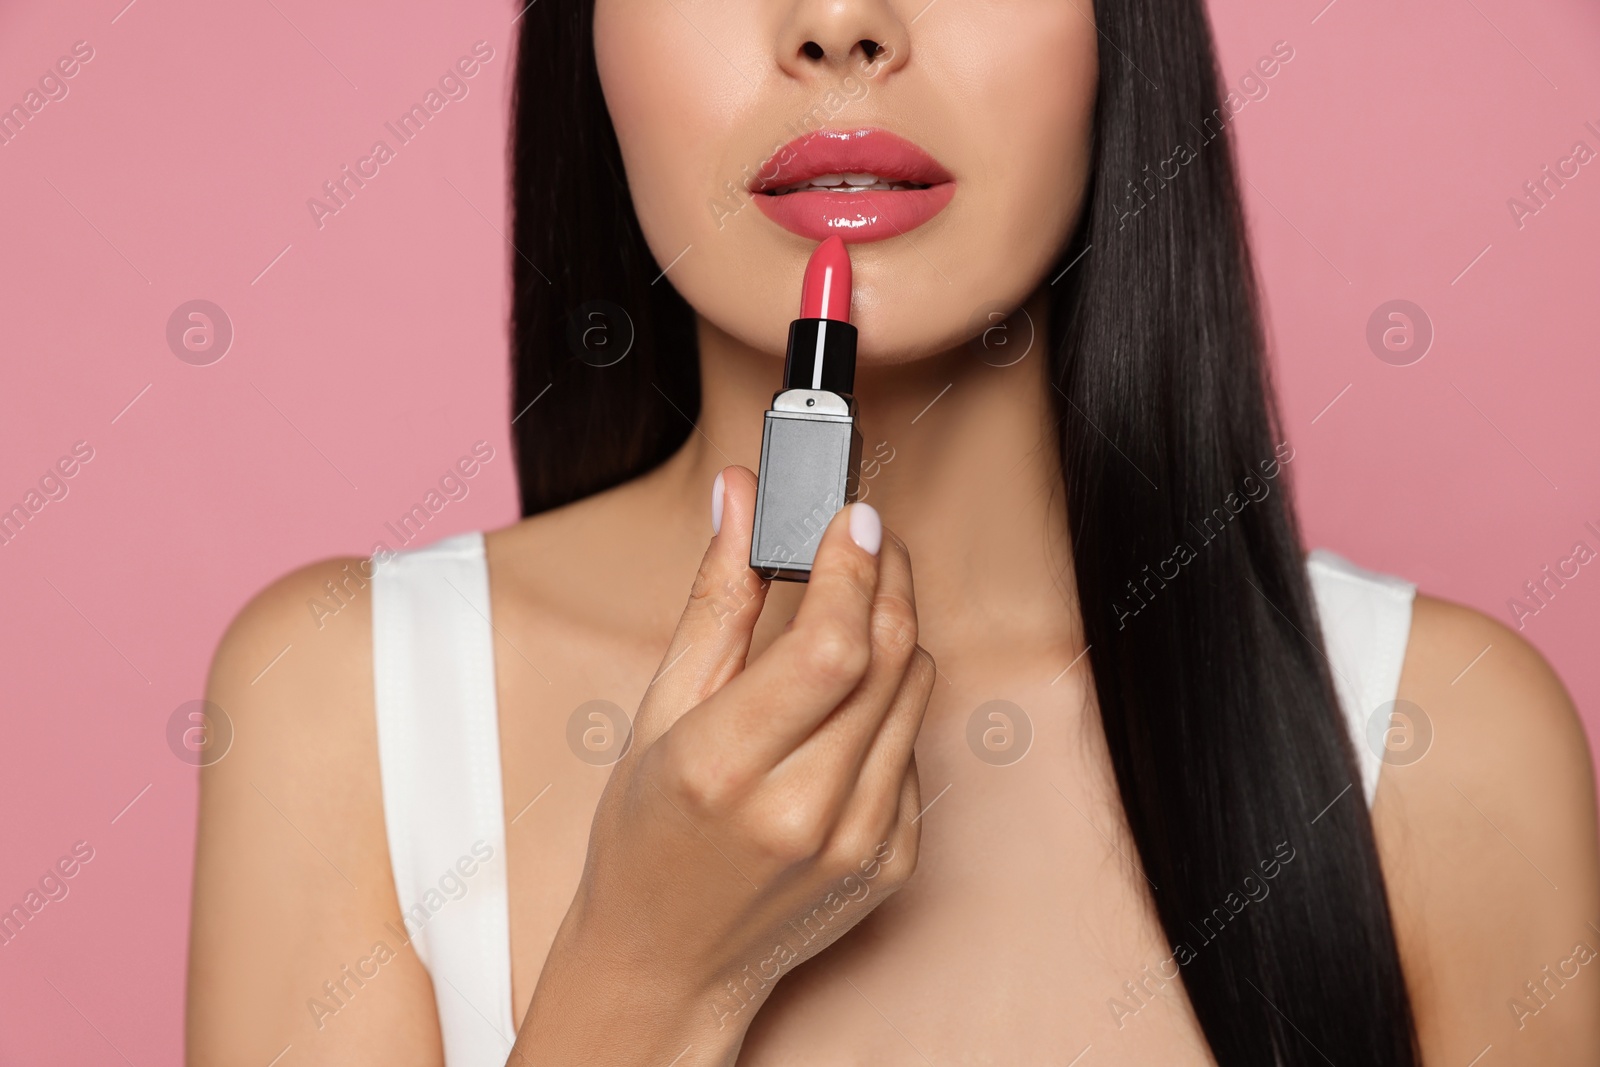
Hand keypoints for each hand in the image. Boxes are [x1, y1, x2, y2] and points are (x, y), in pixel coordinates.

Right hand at [513, 465, 932, 1064]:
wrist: (669, 961)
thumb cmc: (646, 838)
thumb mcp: (658, 712)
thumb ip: (713, 600)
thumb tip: (739, 498)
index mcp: (724, 769)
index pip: (830, 646)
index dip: (853, 567)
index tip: (853, 516)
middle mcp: (803, 812)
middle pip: (889, 658)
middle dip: (887, 577)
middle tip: (866, 537)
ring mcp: (860, 843)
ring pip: (917, 692)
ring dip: (894, 632)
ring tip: (852, 609)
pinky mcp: (894, 860)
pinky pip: (916, 746)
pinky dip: (890, 706)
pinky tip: (843, 708)